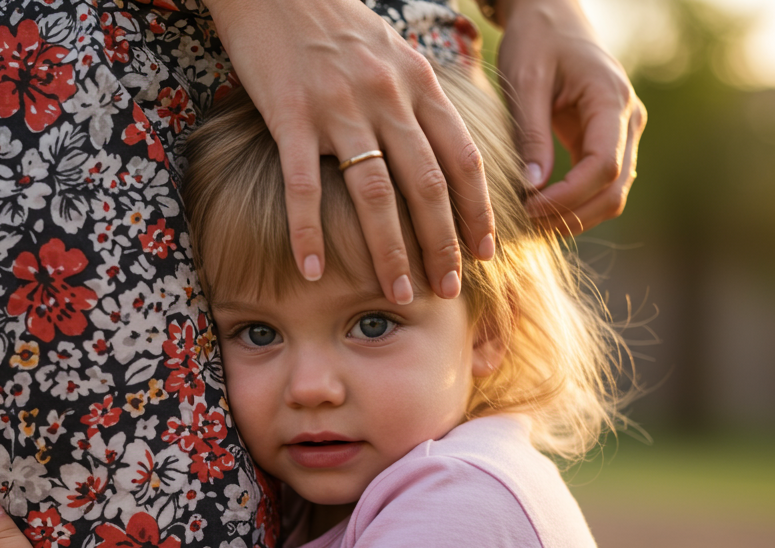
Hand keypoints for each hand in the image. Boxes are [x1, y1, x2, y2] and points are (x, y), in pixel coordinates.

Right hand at [206, 0, 495, 303]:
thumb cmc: (330, 19)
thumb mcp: (390, 51)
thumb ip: (414, 97)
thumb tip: (438, 146)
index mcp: (417, 83)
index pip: (462, 158)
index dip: (477, 211)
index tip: (485, 253)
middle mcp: (387, 97)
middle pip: (427, 185)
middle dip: (442, 244)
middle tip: (448, 290)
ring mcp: (338, 107)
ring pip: (375, 193)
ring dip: (390, 251)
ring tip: (396, 293)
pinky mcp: (289, 113)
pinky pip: (303, 185)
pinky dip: (308, 233)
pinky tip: (312, 270)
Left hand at [495, 0, 645, 233]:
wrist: (553, 18)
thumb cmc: (537, 40)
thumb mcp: (526, 80)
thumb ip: (531, 133)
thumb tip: (534, 187)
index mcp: (612, 100)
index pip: (604, 166)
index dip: (569, 196)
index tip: (529, 208)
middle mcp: (628, 120)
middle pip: (615, 189)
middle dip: (573, 214)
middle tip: (527, 224)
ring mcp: (623, 133)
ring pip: (612, 194)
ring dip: (576, 215)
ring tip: (532, 223)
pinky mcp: (607, 142)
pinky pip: (599, 184)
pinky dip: (575, 203)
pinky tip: (541, 209)